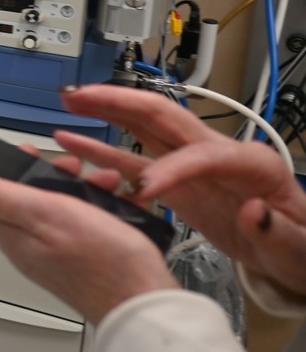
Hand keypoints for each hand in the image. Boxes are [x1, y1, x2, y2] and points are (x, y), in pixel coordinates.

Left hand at [0, 168, 179, 322]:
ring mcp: (54, 255)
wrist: (145, 303)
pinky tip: (116, 205)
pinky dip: (98, 208)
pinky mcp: (80, 259)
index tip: (40, 154)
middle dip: (57, 175)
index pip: (0, 188)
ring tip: (104, 183)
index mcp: (12, 234)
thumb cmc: (101, 263)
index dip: (21, 166)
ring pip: (61, 206)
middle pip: (32, 195)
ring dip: (82, 188)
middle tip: (78, 169)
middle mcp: (29, 246)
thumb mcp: (44, 213)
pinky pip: (83, 223)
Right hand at [56, 84, 305, 297]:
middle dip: (120, 101)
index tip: (144, 188)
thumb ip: (279, 232)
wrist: (293, 255)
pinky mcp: (178, 184)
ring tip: (69, 105)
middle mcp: (218, 154)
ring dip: (105, 112)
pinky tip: (74, 146)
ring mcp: (193, 166)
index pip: (203, 154)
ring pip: (144, 128)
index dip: (171, 167)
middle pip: (164, 115)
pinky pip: (136, 160)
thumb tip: (254, 212)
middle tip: (80, 97)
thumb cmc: (300, 249)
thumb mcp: (300, 249)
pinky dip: (103, 152)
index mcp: (252, 164)